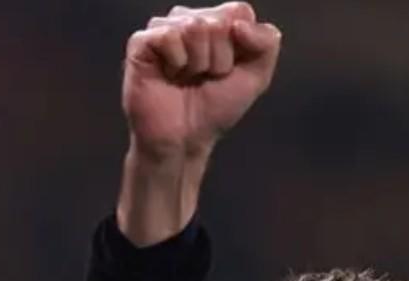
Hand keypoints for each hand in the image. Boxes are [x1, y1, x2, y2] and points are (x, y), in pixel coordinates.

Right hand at [123, 2, 282, 162]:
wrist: (185, 139)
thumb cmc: (215, 107)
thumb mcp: (256, 78)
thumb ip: (266, 44)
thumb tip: (240, 24)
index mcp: (218, 23)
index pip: (240, 12)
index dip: (241, 46)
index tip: (229, 70)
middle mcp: (190, 20)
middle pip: (219, 21)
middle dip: (220, 59)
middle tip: (205, 77)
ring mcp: (165, 28)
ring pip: (195, 26)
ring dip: (198, 63)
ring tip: (187, 77)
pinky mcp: (142, 41)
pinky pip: (170, 36)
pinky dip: (177, 63)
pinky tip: (169, 74)